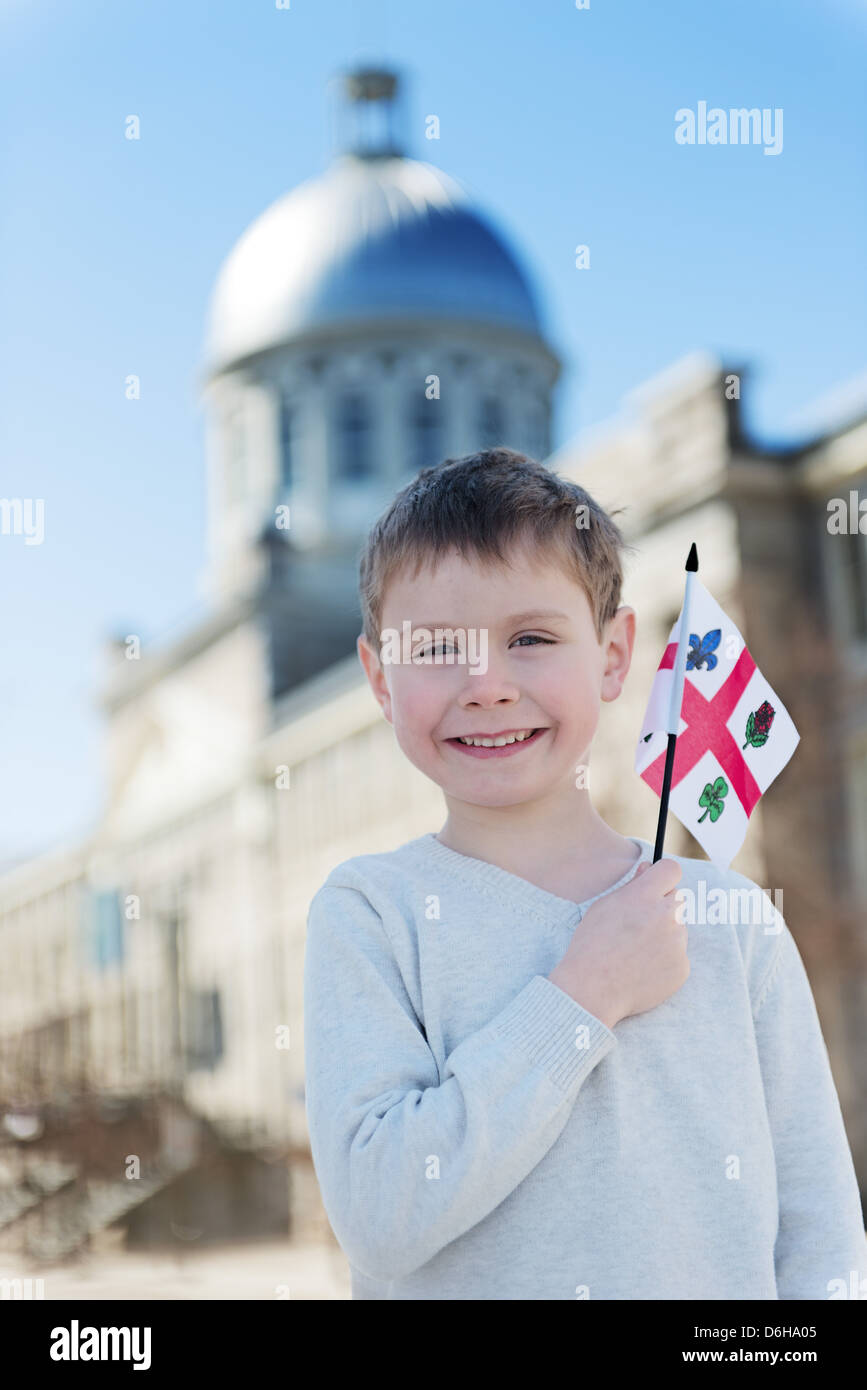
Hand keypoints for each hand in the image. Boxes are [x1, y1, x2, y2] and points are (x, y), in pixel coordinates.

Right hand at [547, 857, 687, 1028]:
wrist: (593, 990)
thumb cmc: (592, 945)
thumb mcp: (604, 907)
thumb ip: (631, 886)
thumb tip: (647, 869)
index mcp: (645, 896)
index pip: (671, 870)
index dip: (663, 876)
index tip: (656, 886)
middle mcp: (667, 915)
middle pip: (677, 899)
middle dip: (662, 907)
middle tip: (640, 926)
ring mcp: (677, 943)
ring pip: (677, 929)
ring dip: (663, 936)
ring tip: (635, 954)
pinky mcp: (682, 967)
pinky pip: (677, 956)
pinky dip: (664, 961)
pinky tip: (642, 970)